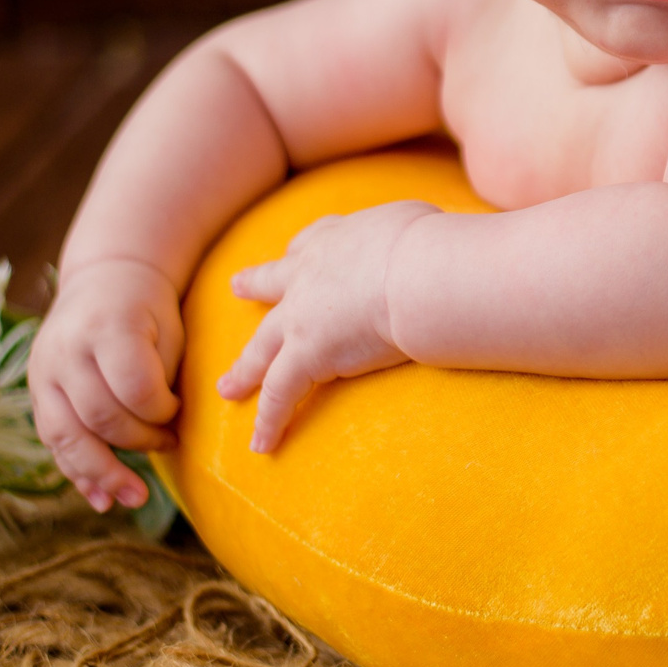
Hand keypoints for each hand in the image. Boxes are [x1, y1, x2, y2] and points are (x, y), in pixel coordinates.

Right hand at [30, 256, 184, 512]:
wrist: (105, 279)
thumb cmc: (150, 310)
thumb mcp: (168, 330)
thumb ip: (161, 378)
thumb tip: (163, 434)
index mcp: (107, 327)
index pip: (134, 386)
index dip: (162, 409)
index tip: (178, 411)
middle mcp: (67, 350)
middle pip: (99, 415)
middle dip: (139, 441)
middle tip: (169, 446)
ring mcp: (44, 372)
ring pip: (66, 435)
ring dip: (102, 474)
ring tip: (134, 499)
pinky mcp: (36, 391)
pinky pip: (52, 440)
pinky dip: (77, 472)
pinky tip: (100, 498)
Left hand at [216, 200, 434, 452]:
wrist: (415, 272)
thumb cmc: (429, 246)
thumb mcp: (418, 223)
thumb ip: (416, 237)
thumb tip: (439, 245)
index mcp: (339, 240)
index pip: (310, 243)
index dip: (300, 252)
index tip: (293, 255)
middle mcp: (309, 274)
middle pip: (273, 283)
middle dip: (255, 285)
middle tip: (237, 286)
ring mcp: (301, 317)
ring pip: (262, 346)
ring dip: (244, 369)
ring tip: (229, 387)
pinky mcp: (305, 355)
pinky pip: (279, 393)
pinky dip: (269, 420)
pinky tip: (260, 443)